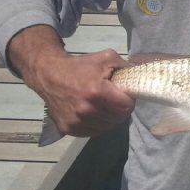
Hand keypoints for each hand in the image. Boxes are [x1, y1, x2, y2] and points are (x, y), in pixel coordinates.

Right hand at [9, 25, 133, 138]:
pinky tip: (95, 113)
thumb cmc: (80, 66)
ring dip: (110, 118)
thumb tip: (140, 79)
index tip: (125, 94)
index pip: (127, 106)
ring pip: (107, 127)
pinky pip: (93, 132)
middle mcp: (86, 110)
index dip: (129, 100)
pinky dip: (98, 125)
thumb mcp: (107, 58)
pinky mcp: (67, 129)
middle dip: (121, 109)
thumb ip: (126, 68)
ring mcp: (76, 121)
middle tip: (115, 100)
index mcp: (97, 92)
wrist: (48, 75)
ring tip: (105, 106)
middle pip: (118, 118)